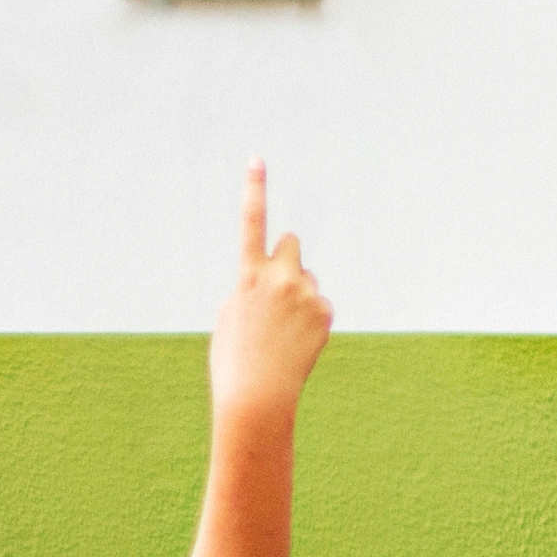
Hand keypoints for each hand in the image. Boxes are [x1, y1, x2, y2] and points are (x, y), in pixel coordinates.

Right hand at [210, 163, 335, 419]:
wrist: (258, 395)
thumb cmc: (235, 359)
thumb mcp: (231, 315)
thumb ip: (250, 286)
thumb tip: (274, 278)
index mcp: (248, 276)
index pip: (251, 223)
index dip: (254, 190)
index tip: (257, 160)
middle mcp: (279, 277)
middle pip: (292, 242)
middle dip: (289, 256)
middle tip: (280, 287)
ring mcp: (305, 293)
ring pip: (307, 277)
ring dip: (299, 293)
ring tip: (284, 331)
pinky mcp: (325, 310)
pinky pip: (320, 302)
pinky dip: (311, 318)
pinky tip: (298, 342)